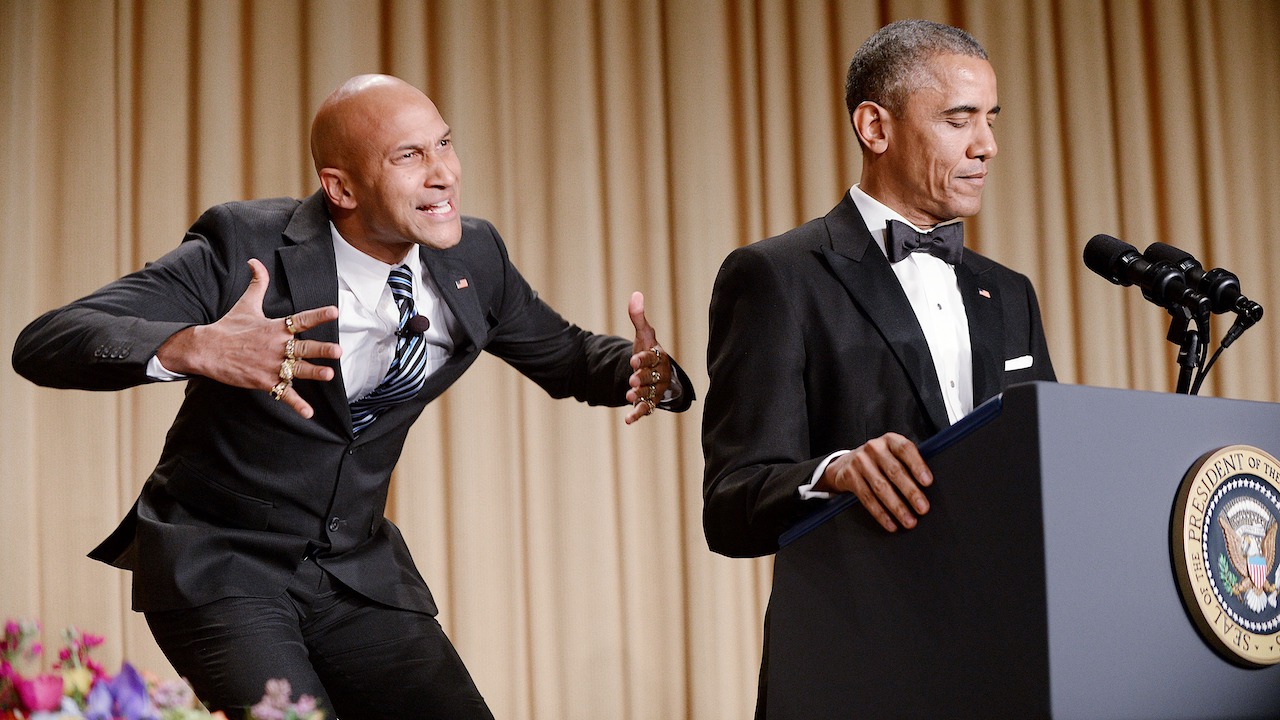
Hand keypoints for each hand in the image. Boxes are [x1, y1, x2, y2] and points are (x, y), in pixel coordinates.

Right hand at [155, 259, 341, 417]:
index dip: (318, 315)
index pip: (301, 319)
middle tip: (338, 351)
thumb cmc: (229, 326)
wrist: (206, 349)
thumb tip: (256, 261)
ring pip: (297, 370)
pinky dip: (297, 404)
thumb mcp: (245, 303)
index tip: (334, 312)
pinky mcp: (264, 381)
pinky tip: (310, 413)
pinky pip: (284, 394)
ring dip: (313, 373)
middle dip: (321, 350)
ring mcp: (271, 365)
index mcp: (276, 327)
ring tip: (328, 375)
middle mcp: (276, 346)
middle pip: (303, 348)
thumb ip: (258, 283)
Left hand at [623, 291, 672, 424]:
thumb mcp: (644, 335)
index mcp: (660, 357)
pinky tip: (628, 420)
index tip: (633, 360)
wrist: (653, 371)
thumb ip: (638, 318)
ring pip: (650, 394)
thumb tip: (635, 294)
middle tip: (632, 380)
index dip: (644, 359)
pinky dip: (637, 414)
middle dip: (643, 379)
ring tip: (628, 395)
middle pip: (653, 378)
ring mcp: (656, 390)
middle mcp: (660, 375)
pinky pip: (645, 409)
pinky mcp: (649, 402)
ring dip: (640, 396)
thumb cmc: (649, 351)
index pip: (653, 358)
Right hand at [816, 432, 932, 531]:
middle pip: (894, 471)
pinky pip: (867, 498)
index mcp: (890, 440)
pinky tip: (891, 523)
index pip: (905, 449)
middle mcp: (874, 448)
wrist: (845, 464)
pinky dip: (880, 513)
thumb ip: (908, 464)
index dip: (917, 465)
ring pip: (880, 487)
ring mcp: (860, 462)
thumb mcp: (892, 454)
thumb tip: (929, 487)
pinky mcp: (849, 477)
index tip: (928, 482)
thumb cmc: (878, 461)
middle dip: (910, 492)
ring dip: (897, 507)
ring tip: (909, 520)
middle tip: (923, 508)